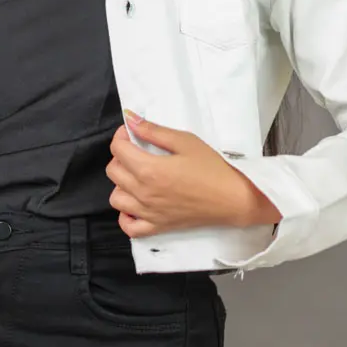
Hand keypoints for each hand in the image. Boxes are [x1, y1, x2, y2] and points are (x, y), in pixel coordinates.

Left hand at [105, 110, 281, 237]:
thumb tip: (130, 119)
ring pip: (116, 198)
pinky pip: (128, 226)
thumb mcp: (185, 141)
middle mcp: (143, 193)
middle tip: (138, 150)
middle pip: (113, 171)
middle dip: (121, 155)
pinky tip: (136, 204)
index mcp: (149, 169)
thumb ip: (154, 131)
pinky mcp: (157, 227)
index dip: (122, 135)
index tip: (133, 131)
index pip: (118, 149)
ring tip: (138, 175)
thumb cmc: (212, 167)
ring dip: (121, 184)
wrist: (233, 198)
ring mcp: (148, 213)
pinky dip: (126, 215)